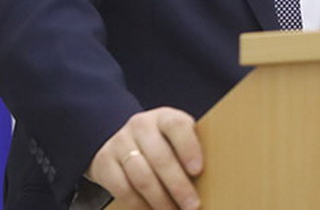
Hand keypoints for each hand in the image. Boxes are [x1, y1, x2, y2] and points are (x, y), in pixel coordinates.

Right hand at [86, 107, 203, 209]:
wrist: (121, 140)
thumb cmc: (161, 143)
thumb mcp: (175, 139)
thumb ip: (190, 151)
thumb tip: (214, 179)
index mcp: (163, 117)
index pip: (177, 126)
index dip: (188, 147)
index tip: (198, 170)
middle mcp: (140, 126)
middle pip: (160, 157)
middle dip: (178, 186)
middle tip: (192, 205)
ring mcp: (120, 143)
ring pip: (141, 176)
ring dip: (160, 200)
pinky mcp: (104, 163)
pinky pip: (122, 189)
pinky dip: (139, 206)